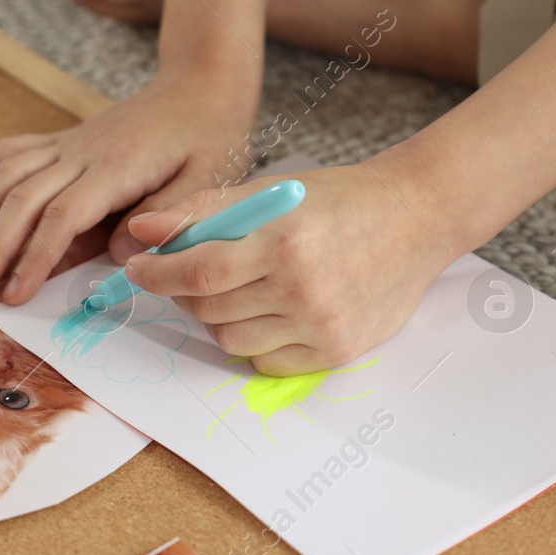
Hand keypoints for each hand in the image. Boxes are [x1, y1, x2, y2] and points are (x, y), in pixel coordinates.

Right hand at [0, 70, 253, 303]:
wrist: (201, 85)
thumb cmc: (209, 136)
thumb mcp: (207, 179)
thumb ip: (167, 217)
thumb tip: (121, 258)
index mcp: (118, 167)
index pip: (62, 215)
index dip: (34, 256)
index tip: (15, 294)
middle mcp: (83, 152)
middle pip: (22, 200)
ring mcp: (69, 143)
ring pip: (7, 176)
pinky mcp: (64, 139)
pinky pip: (11, 152)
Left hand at [121, 162, 456, 374]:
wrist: (415, 219)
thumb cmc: (340, 200)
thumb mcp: (272, 192)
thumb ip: (204, 210)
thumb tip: (142, 229)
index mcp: (286, 240)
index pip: (202, 269)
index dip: (160, 272)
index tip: (140, 267)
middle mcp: (304, 288)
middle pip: (210, 308)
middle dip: (185, 291)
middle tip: (189, 273)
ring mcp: (321, 325)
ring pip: (231, 341)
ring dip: (218, 318)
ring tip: (236, 290)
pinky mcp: (336, 351)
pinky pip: (265, 362)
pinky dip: (254, 341)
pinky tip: (267, 311)